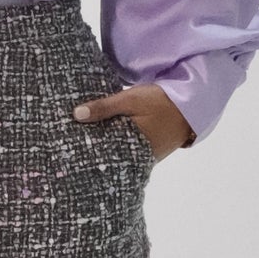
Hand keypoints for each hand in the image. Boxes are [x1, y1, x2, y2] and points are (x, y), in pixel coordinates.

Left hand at [72, 84, 194, 161]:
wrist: (192, 105)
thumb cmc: (161, 101)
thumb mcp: (131, 99)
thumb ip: (104, 107)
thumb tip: (76, 115)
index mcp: (131, 147)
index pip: (101, 155)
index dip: (84, 150)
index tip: (66, 146)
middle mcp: (138, 158)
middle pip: (108, 157)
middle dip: (92, 150)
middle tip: (68, 146)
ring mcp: (145, 157)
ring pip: (117, 154)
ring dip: (104, 147)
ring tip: (80, 142)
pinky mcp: (149, 152)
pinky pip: (127, 151)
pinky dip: (116, 145)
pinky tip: (103, 138)